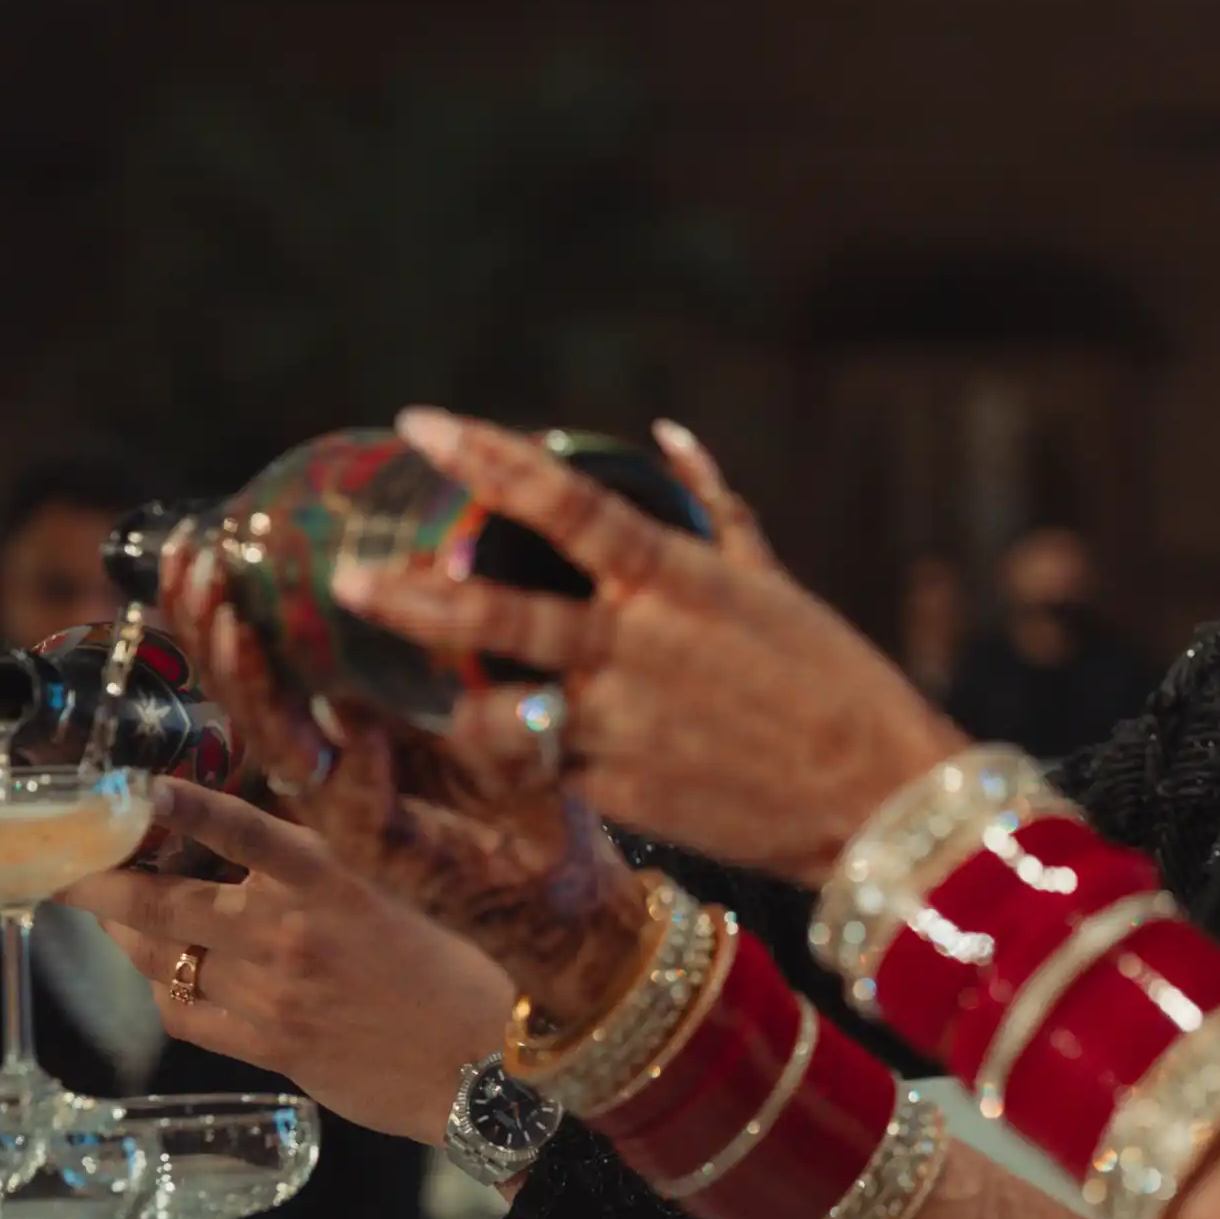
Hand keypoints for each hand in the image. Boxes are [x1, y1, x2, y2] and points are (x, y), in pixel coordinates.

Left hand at [63, 781, 514, 1142]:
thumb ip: (333, 864)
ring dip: (125, 933)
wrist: (488, 1064)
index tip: (141, 788)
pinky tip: (166, 974)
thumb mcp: (405, 893)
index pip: (246, 831)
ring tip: (109, 912)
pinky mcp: (272, 1046)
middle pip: (164, 904)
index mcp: (335, 881)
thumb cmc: (460, 968)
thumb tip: (269, 834)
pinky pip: (186, 1013)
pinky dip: (163, 988)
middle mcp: (293, 935)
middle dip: (98, 882)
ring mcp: (274, 995)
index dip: (186, 808)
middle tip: (60, 865)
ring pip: (162, 958)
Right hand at [164, 543, 656, 1026]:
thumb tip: (424, 576)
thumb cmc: (532, 808)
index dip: (222, 615)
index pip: (262, 669)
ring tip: (234, 622)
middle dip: (214, 632)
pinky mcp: (388, 863)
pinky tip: (354, 721)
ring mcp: (350, 822)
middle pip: (248, 699)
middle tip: (192, 560)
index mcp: (343, 739)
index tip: (198, 548)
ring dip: (256, 686)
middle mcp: (332, 780)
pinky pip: (359, 810)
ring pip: (280, 748)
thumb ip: (447, 664)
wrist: (572, 907)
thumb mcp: (487, 712)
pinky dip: (357, 766)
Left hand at [330, 411, 963, 882]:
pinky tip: (483, 744)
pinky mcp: (618, 791)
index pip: (565, 500)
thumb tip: (667, 436)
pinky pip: (537, 766)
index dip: (488, 457)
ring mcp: (620, 724)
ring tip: (405, 683)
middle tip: (344, 573)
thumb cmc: (836, 678)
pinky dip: (509, 752)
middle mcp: (636, 647)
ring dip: (446, 696)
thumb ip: (714, 506)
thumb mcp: (774, 582)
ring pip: (498, 706)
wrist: (875, 795)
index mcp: (676, 579)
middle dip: (414, 591)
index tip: (420, 423)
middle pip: (500, 610)